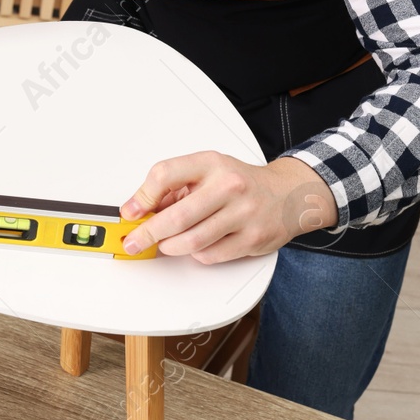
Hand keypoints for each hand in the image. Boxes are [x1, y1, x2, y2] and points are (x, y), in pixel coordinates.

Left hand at [117, 153, 337, 262]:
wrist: (289, 194)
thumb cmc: (242, 182)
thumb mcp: (209, 170)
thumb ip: (176, 186)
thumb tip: (140, 209)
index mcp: (212, 164)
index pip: (165, 174)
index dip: (142, 197)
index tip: (131, 212)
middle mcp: (229, 186)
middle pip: (176, 216)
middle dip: (148, 233)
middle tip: (135, 241)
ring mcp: (242, 214)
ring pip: (191, 241)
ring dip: (170, 247)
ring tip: (165, 244)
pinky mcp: (251, 239)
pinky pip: (210, 255)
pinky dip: (196, 254)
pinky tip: (197, 245)